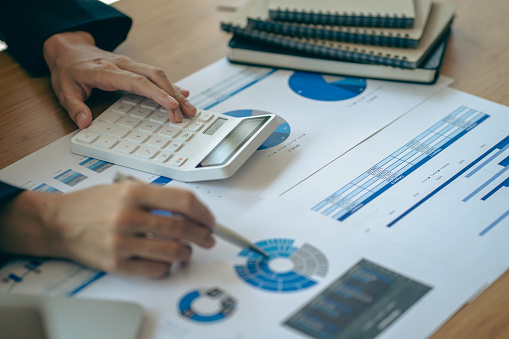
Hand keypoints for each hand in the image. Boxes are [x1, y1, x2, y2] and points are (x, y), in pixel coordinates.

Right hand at [0, 182, 215, 276]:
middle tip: (208, 238)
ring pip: (172, 251)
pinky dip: (167, 266)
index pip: (183, 201)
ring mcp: (122, 242)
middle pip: (182, 228)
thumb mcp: (124, 187)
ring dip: (187, 252)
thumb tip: (190, 210)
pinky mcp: (116, 264)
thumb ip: (156, 196)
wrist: (58, 223)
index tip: (209, 220)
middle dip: (203, 235)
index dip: (203, 212)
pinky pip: (155, 269)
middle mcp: (128, 216)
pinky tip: (166, 260)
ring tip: (188, 250)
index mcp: (134, 193)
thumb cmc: (92, 204)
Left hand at [42, 31, 196, 128]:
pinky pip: (157, 75)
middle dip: (173, 95)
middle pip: (155, 77)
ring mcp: (131, 65)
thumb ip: (75, 107)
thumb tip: (84, 122)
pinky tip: (182, 95)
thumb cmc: (69, 70)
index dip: (156, 93)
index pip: (138, 81)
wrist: (69, 49)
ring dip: (176, 92)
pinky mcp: (135, 68)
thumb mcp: (64, 90)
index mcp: (107, 71)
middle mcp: (123, 65)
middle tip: (186, 113)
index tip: (171, 105)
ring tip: (189, 109)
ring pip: (159, 75)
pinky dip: (171, 86)